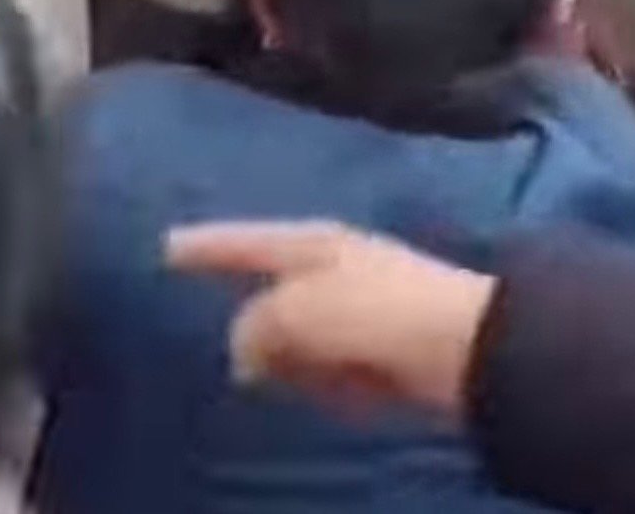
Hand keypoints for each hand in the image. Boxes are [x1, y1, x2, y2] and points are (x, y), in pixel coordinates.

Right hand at [166, 221, 495, 417]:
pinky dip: (333, 384)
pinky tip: (348, 394)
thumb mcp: (296, 310)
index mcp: (309, 242)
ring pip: (302, 339)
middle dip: (257, 324)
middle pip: (272, 294)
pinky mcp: (386, 351)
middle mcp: (332, 266)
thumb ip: (255, 325)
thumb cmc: (374, 311)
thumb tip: (244, 352)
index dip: (204, 245)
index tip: (166, 246)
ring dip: (298, 363)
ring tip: (304, 381)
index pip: (242, 240)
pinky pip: (336, 369)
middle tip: (240, 356)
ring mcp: (361, 308)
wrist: (468, 346)